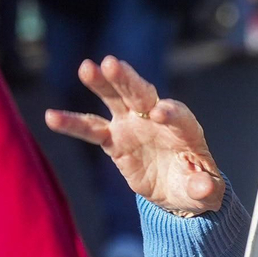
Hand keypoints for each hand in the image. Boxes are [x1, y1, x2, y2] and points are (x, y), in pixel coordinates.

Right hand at [45, 56, 223, 216]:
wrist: (178, 191)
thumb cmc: (196, 186)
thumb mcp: (206, 192)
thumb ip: (205, 188)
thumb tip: (205, 188)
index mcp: (185, 129)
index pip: (179, 115)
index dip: (170, 113)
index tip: (158, 114)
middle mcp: (157, 119)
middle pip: (143, 95)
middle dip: (129, 80)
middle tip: (113, 64)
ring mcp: (133, 126)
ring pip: (116, 100)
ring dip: (101, 84)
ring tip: (86, 68)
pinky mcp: (114, 139)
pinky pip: (92, 130)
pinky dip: (73, 123)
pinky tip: (51, 116)